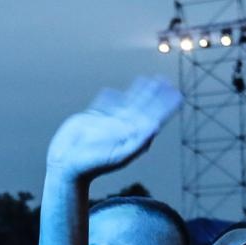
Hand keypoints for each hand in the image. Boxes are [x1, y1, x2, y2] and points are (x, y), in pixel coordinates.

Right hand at [45, 78, 181, 182]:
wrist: (67, 164)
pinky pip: (104, 105)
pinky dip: (110, 98)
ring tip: (147, 79)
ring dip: (138, 91)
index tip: (178, 94)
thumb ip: (138, 142)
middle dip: (155, 94)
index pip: (154, 117)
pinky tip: (112, 92)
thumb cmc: (93, 165)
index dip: (166, 106)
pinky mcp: (92, 119)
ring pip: (127, 102)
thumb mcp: (119, 155)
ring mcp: (108, 123)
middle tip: (166, 80)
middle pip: (144, 106)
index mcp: (132, 136)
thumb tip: (155, 126)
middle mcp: (123, 128)